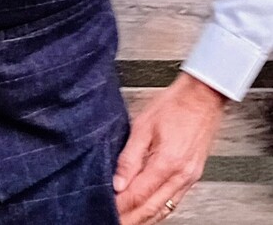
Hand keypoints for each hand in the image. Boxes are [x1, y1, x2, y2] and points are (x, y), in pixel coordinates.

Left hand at [114, 72, 226, 223]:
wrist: (202, 97)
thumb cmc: (174, 104)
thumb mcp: (143, 125)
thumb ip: (129, 157)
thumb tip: (118, 182)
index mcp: (167, 163)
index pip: (138, 196)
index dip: (120, 207)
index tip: (106, 209)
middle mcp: (181, 175)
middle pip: (151, 209)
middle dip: (131, 218)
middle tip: (114, 220)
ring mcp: (189, 178)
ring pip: (164, 209)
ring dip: (144, 218)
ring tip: (127, 219)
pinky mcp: (193, 175)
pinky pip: (174, 201)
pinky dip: (159, 209)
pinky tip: (148, 210)